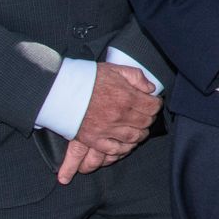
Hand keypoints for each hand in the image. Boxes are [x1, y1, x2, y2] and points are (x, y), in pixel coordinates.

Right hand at [58, 65, 160, 183]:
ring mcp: (107, 129)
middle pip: (145, 123)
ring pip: (133, 137)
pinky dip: (123, 148)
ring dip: (139, 135)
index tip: (153, 103)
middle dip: (149, 119)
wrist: (62, 89)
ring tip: (139, 130)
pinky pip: (114, 149)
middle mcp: (120, 115)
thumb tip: (150, 88)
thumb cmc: (88, 78)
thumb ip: (137, 77)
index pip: (153, 107)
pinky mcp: (94, 139)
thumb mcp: (116, 69)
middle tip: (146, 116)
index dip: (155, 104)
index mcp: (127, 98)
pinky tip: (126, 144)